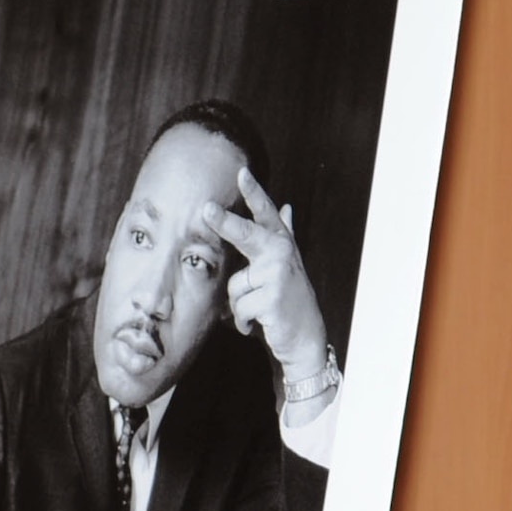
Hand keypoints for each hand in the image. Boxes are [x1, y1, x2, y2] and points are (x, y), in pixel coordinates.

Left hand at [204, 167, 329, 383]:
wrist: (305, 337)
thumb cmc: (289, 298)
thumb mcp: (288, 264)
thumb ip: (285, 234)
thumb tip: (286, 207)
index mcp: (281, 243)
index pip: (265, 213)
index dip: (254, 192)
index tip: (241, 173)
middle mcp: (282, 254)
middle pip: (247, 235)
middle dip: (226, 223)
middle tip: (206, 210)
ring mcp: (278, 276)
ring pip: (235, 286)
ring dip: (240, 304)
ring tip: (260, 310)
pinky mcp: (272, 299)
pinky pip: (239, 307)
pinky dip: (243, 321)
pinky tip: (260, 323)